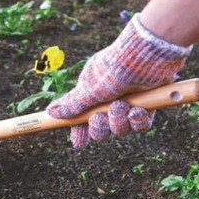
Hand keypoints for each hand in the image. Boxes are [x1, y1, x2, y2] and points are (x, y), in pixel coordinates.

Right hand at [46, 13, 191, 147]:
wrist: (147, 56)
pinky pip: (140, 125)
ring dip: (119, 121)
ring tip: (122, 106)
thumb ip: (73, 104)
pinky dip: (138, 121)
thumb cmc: (114, 68)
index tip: (79, 142)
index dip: (80, 131)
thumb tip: (51, 112)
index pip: (82, 117)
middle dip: (100, 126)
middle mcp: (109, 99)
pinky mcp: (147, 105)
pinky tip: (137, 110)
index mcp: (92, 93)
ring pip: (120, 129)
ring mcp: (128, 103)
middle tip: (101, 116)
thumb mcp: (90, 88)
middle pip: (100, 128)